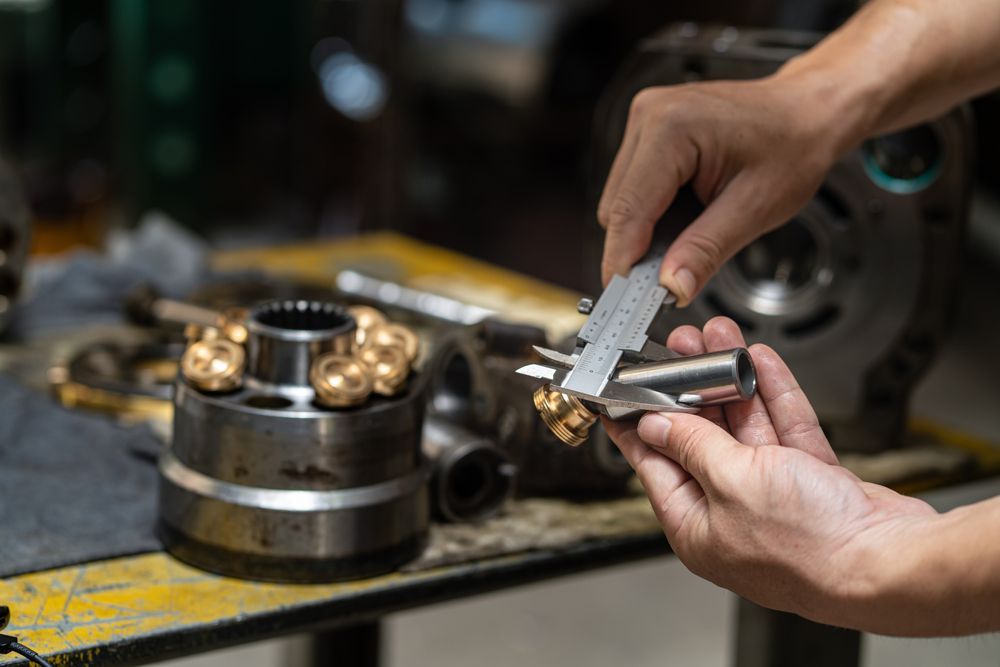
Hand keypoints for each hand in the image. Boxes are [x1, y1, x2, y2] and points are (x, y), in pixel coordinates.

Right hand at [597, 77, 843, 303]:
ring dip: (646, 231)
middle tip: (669, 282)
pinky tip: (686, 217)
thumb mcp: (755, 208)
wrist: (808, 111)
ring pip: (620, 200)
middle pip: (618, 208)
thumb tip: (672, 286)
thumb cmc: (793, 146)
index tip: (626, 302)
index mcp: (672, 127)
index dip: (623, 261)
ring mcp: (646, 119)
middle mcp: (650, 115)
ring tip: (690, 239)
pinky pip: (633, 187)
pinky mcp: (649, 131)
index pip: (629, 210)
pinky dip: (653, 214)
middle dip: (638, 249)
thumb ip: (706, 250)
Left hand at [604, 317, 938, 631]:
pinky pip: (784, 431)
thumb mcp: (731, 481)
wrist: (890, 562)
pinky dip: (773, 396)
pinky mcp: (812, 483)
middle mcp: (731, 513)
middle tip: (682, 348)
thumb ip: (692, 447)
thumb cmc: (810, 546)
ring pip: (745, 428)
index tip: (623, 394)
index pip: (654, 464)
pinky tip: (761, 364)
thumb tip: (657, 428)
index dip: (638, 424)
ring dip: (732, 382)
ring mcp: (774, 497)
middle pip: (701, 438)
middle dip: (692, 388)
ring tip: (719, 339)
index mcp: (697, 527)